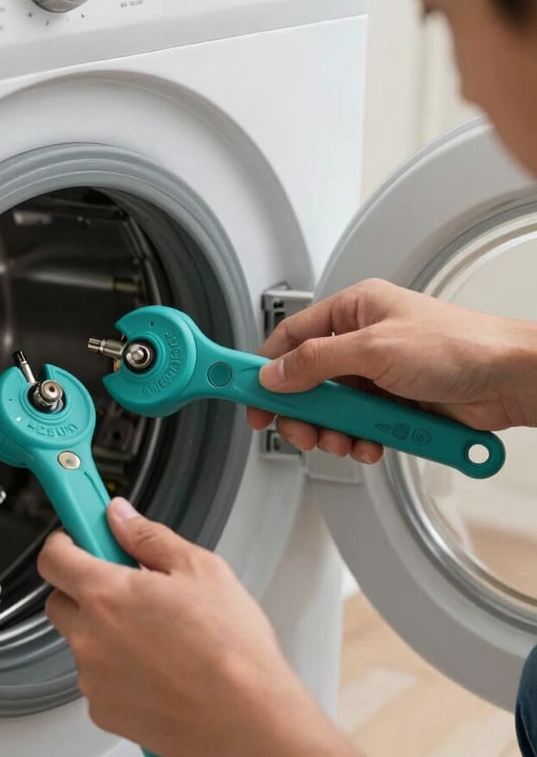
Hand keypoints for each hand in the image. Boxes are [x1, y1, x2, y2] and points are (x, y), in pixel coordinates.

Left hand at [37, 497, 302, 756]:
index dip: (64, 544)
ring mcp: (94, 680)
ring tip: (157, 637)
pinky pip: (98, 681)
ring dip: (104, 634)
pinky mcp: (105, 713)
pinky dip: (117, 672)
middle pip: (60, 602)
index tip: (79, 541)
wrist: (247, 719)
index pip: (53, 558)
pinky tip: (159, 670)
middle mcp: (89, 638)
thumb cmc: (230, 647)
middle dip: (85, 590)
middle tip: (129, 589)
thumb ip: (148, 537)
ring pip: (82, 643)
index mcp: (107, 594)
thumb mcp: (200, 569)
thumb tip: (119, 517)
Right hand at [247, 278, 536, 461]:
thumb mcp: (375, 349)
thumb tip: (275, 373)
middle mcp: (361, 342)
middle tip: (301, 430)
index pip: (289, 337)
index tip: (245, 393)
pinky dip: (359, 442)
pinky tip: (371, 444)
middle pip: (305, 382)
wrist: (510, 380)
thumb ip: (316, 362)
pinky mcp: (392, 406)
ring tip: (344, 440)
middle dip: (302, 412)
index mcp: (353, 311)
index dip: (264, 368)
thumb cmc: (460, 345)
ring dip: (333, 433)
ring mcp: (377, 376)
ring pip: (331, 411)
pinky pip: (358, 428)